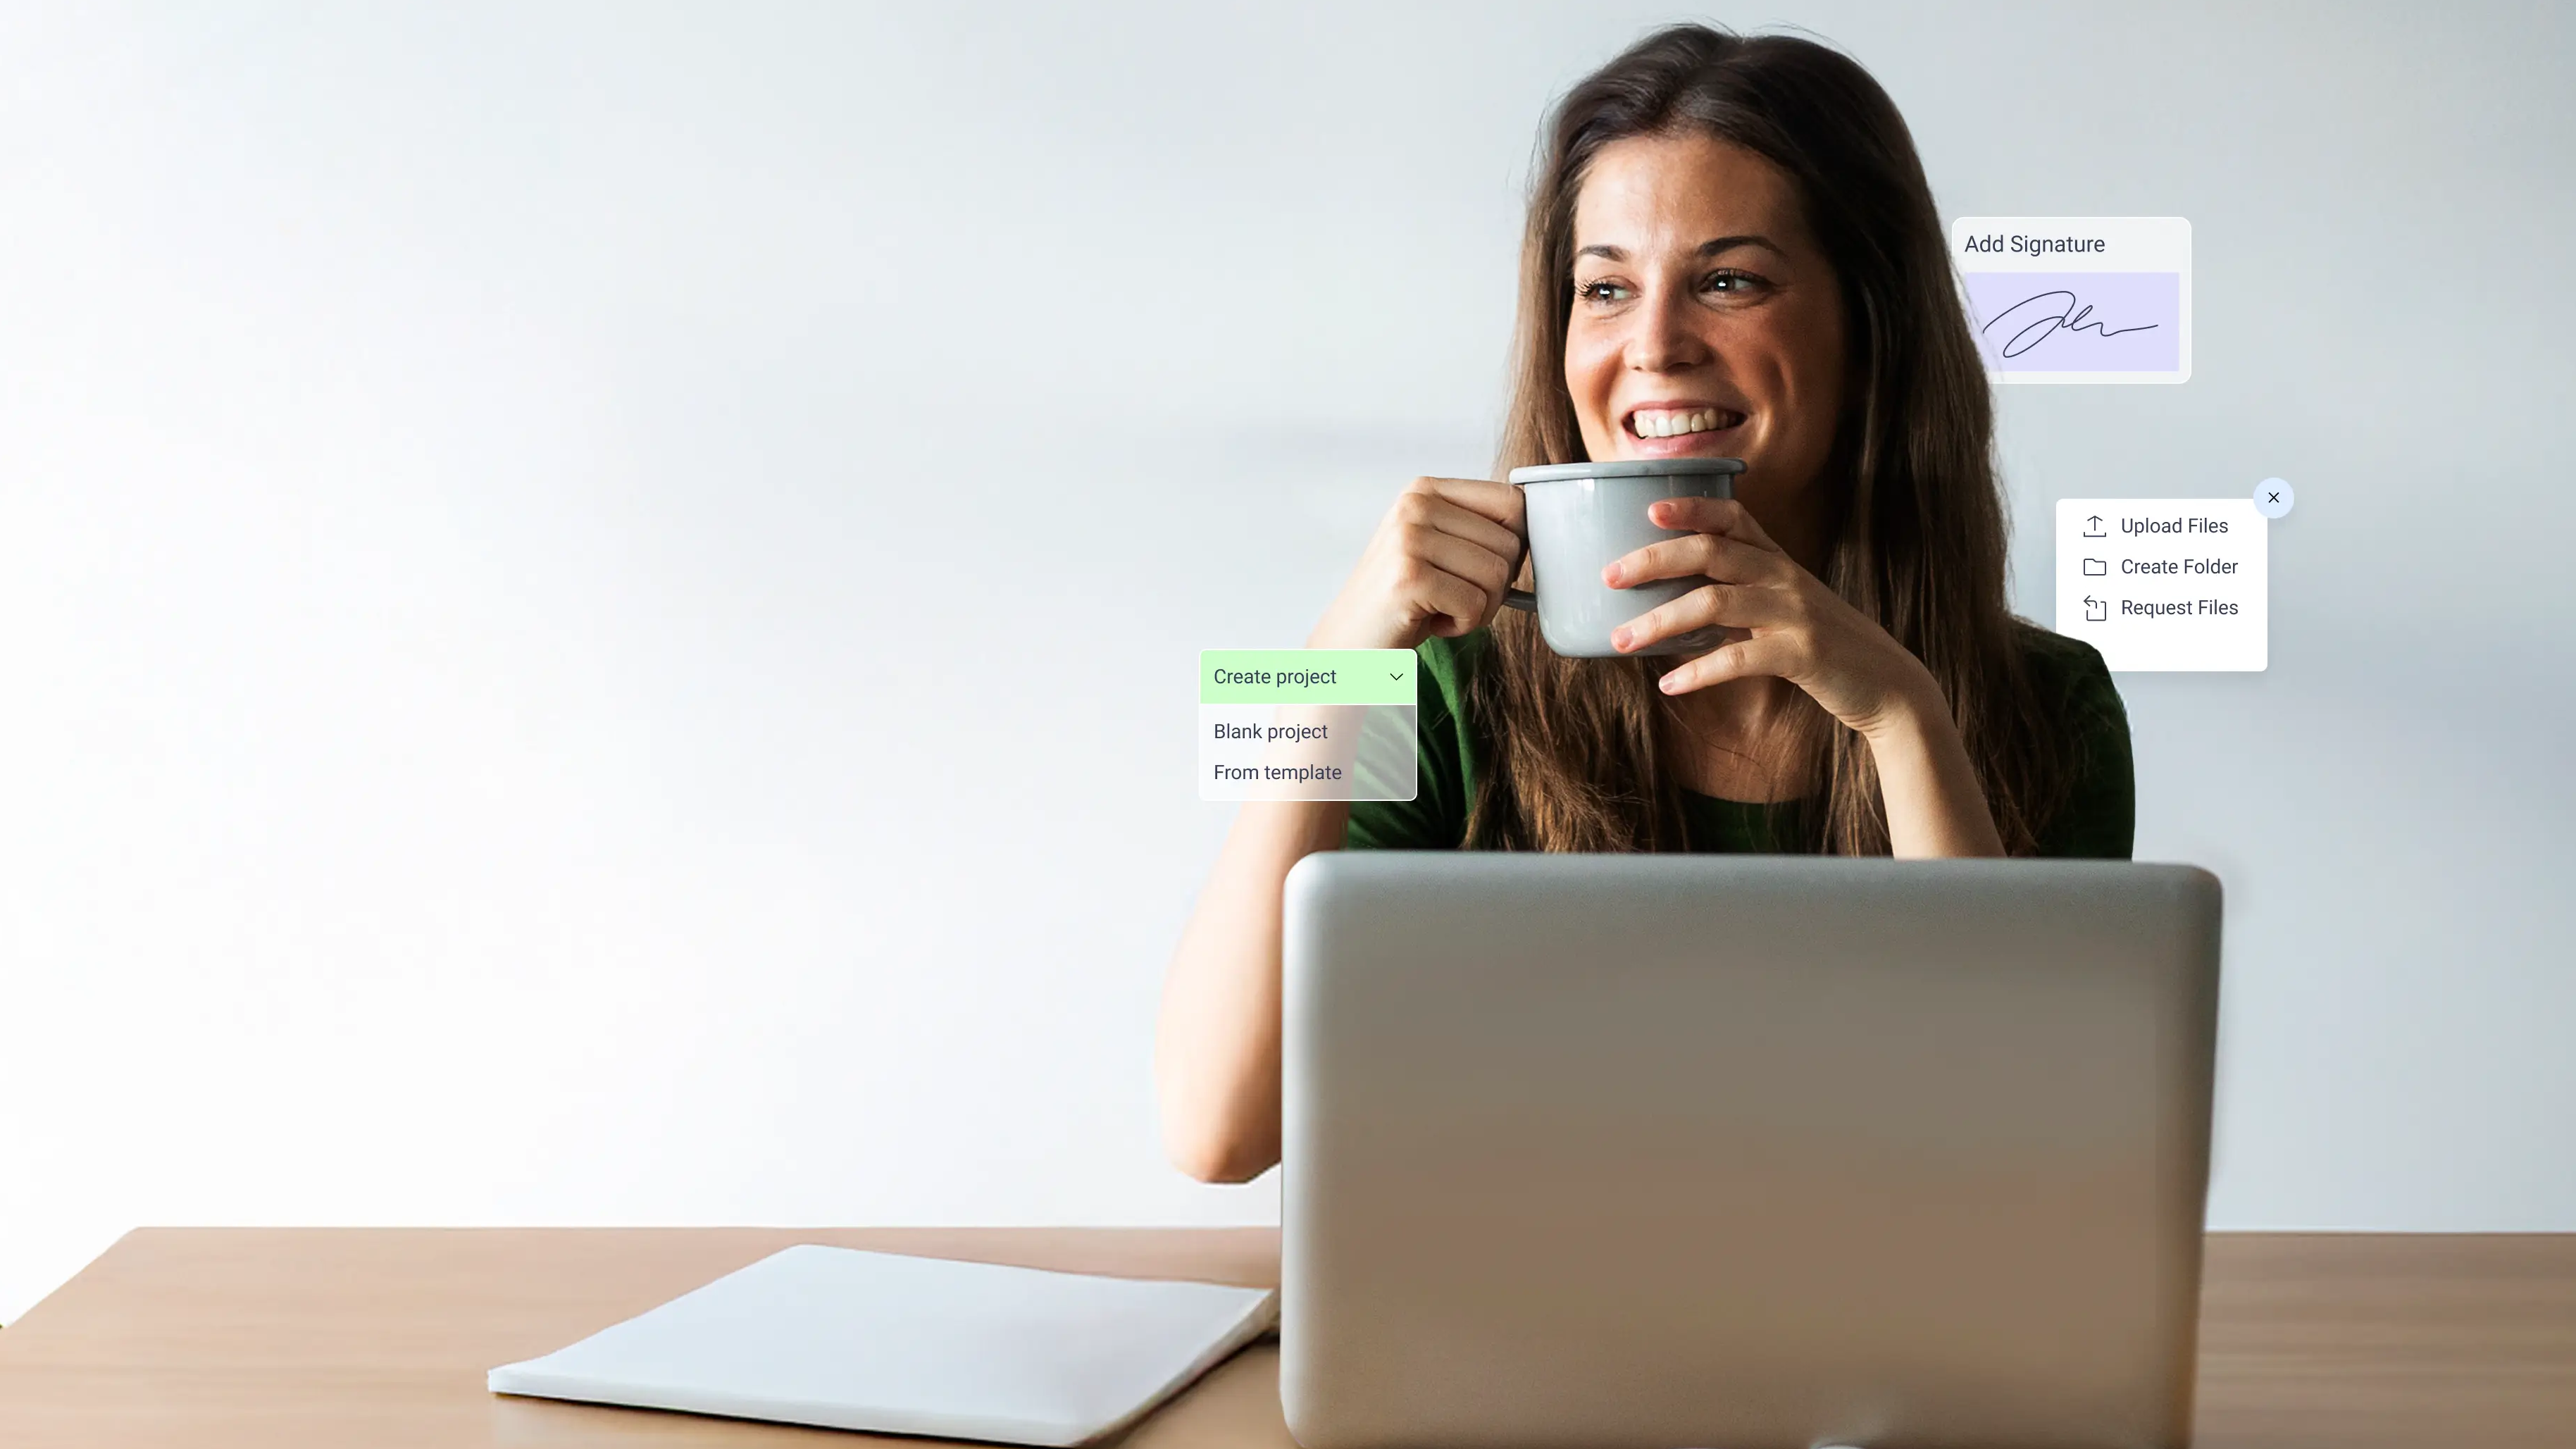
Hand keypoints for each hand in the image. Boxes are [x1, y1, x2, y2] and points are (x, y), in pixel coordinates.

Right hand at [1308, 477, 1525, 650]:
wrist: (1350, 645)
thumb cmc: (1405, 601)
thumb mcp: (1439, 548)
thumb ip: (1479, 527)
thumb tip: (1543, 527)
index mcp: (1425, 490)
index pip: (1512, 501)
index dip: (1515, 544)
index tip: (1483, 567)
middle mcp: (1415, 505)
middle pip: (1510, 543)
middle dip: (1494, 585)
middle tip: (1453, 597)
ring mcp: (1409, 539)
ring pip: (1497, 575)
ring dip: (1479, 607)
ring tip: (1440, 609)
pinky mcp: (1409, 578)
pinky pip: (1475, 604)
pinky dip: (1462, 625)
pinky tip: (1430, 622)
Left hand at [1604, 495, 1941, 739]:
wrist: (1888, 686)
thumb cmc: (1823, 648)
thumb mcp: (1785, 608)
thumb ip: (1740, 594)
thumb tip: (1670, 600)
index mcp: (1778, 561)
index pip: (1733, 516)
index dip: (1691, 508)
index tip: (1648, 509)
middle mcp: (1785, 578)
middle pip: (1711, 551)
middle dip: (1654, 559)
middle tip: (1609, 576)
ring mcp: (1795, 614)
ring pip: (1714, 603)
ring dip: (1660, 621)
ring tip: (1620, 641)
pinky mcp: (1802, 654)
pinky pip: (1739, 657)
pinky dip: (1699, 671)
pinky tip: (1669, 685)